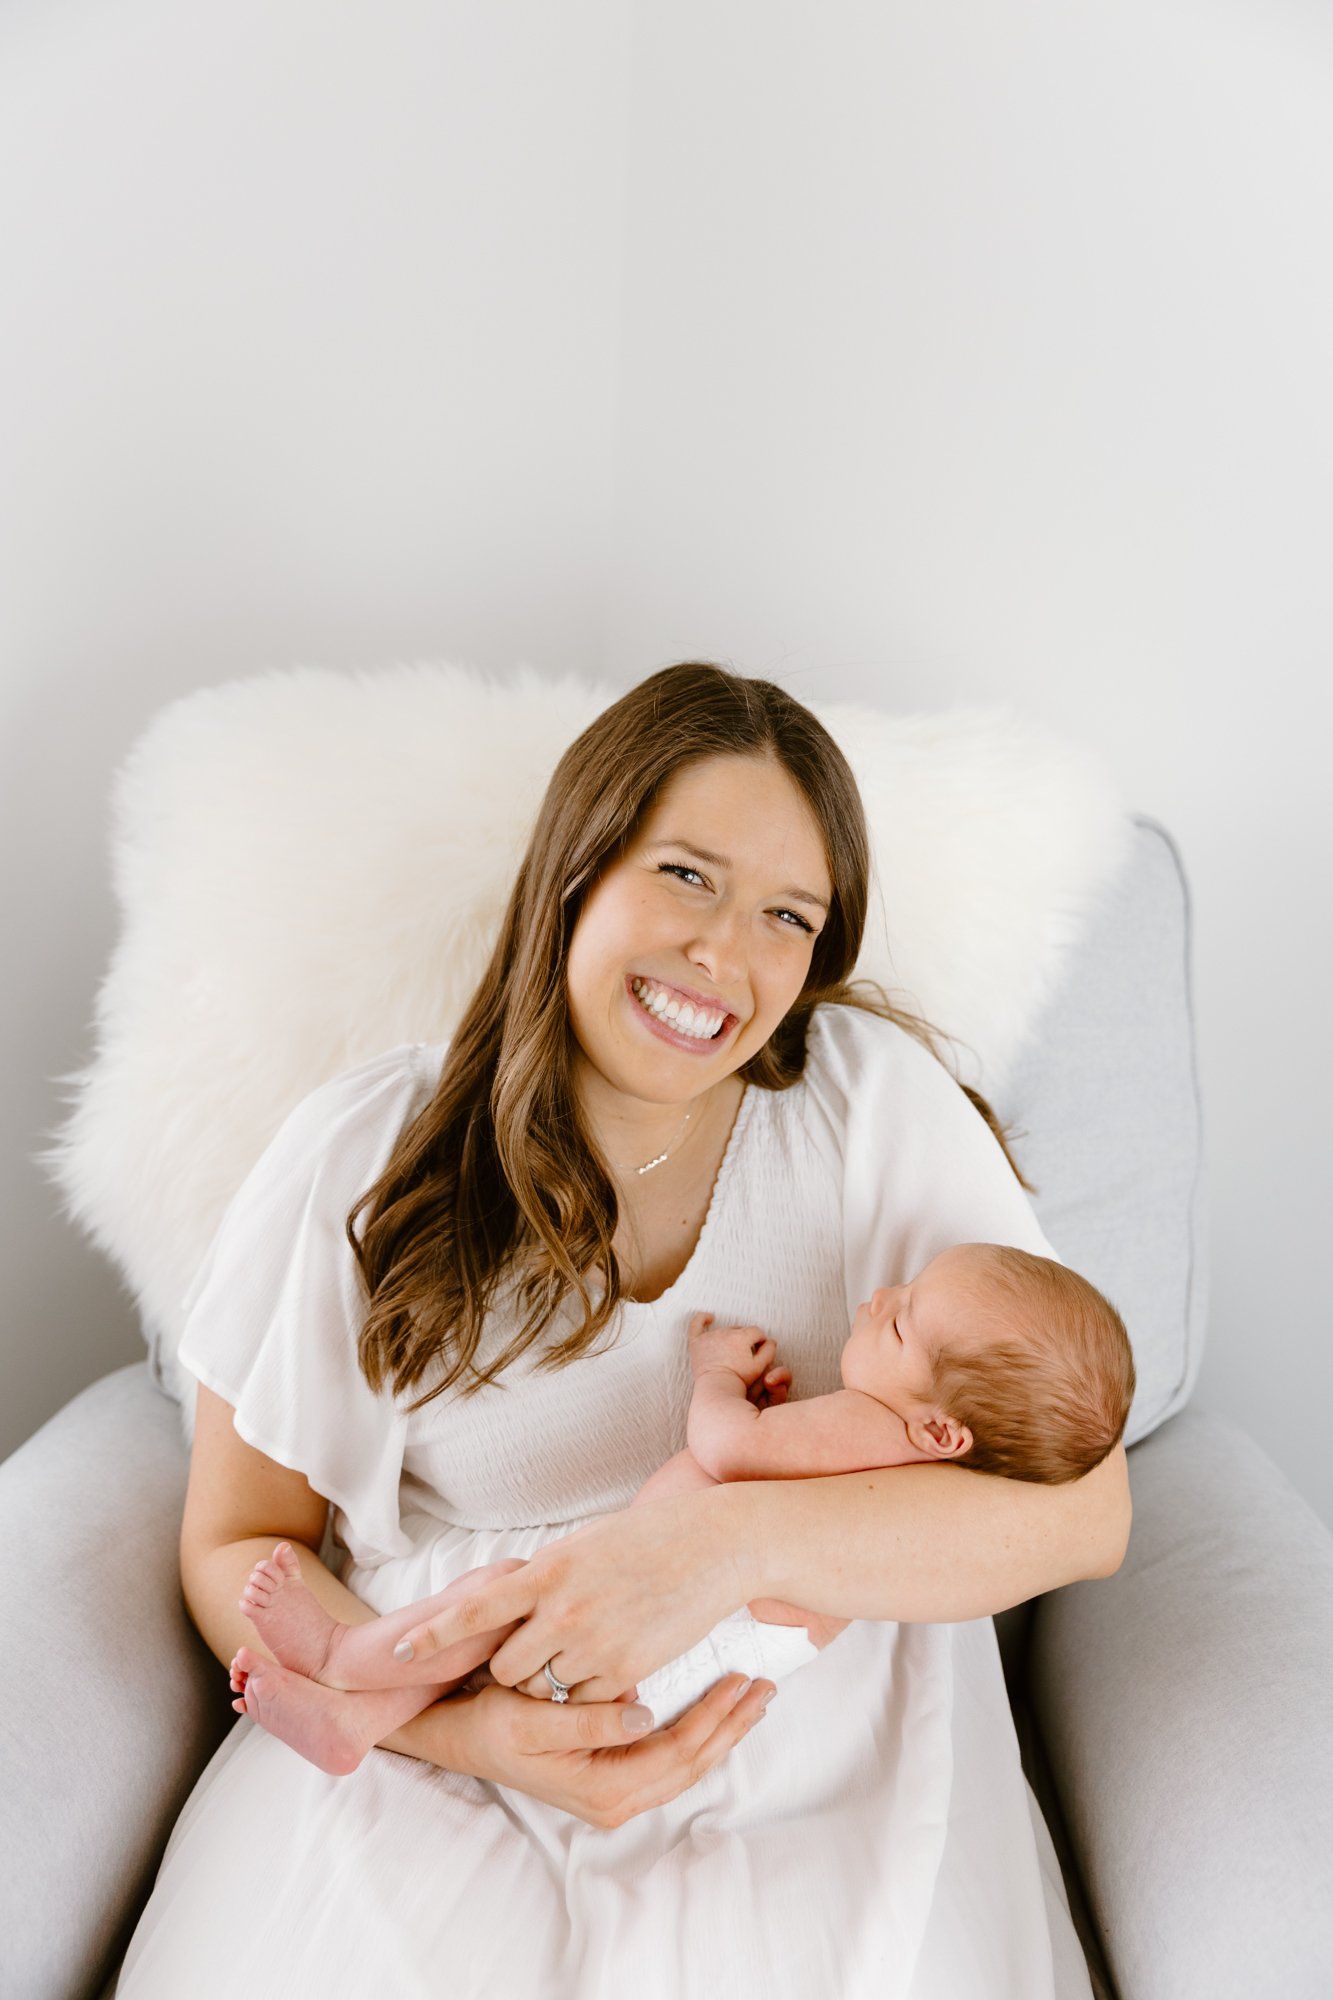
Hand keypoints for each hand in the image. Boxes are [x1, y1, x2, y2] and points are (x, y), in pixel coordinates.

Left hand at [392, 1488, 760, 1702]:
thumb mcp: (586, 1545)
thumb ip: (547, 1578)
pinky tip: (615, 1664)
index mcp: (547, 1572)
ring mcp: (593, 1644)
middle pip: (507, 1668)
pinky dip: (592, 1694)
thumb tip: (517, 1597)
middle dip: (513, 1670)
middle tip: (533, 1658)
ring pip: (547, 1689)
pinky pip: (588, 1702)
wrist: (716, 1546)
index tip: (398, 1653)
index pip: (474, 1610)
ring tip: (585, 1654)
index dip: (433, 1634)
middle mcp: (561, 1612)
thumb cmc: (652, 1537)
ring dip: (555, 1683)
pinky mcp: (626, 1672)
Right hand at [458, 1674, 774, 1828]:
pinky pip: (669, 1758)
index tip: (740, 1679)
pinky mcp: (613, 1776)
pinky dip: (698, 1731)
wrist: (461, 1738)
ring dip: (722, 1730)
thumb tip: (646, 1713)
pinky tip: (715, 1710)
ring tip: (751, 1697)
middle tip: (764, 1686)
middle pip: (692, 1764)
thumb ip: (590, 1720)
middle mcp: (616, 1800)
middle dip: (731, 1725)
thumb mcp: (534, 1718)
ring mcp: (616, 1792)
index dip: (713, 1716)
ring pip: (686, 1764)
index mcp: (603, 1789)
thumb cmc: (493, 1724)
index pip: (678, 1753)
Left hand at [688, 1310, 782, 1388]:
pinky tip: (710, 1318)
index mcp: (742, 1336)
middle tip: (744, 1356)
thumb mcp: (760, 1366)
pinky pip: (696, 1325)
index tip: (759, 1351)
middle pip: (740, 1329)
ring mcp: (710, 1336)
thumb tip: (771, 1340)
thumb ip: (769, 1351)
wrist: (716, 1388)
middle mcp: (725, 1332)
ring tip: (731, 1352)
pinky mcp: (697, 1342)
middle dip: (745, 1340)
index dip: (760, 1340)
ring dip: (729, 1337)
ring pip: (724, 1330)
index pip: (756, 1331)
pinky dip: (702, 1319)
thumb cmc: (739, 1379)